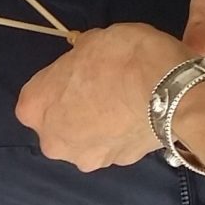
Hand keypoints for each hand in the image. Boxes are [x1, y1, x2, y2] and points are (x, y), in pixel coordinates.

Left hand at [16, 24, 188, 170]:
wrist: (170, 89)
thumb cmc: (121, 58)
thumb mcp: (91, 40)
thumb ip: (79, 55)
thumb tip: (84, 54)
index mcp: (34, 107)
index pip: (35, 98)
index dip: (57, 84)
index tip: (76, 73)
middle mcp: (53, 141)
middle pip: (58, 125)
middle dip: (75, 112)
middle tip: (100, 89)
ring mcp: (86, 158)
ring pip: (86, 140)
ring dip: (99, 127)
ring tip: (124, 103)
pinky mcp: (119, 164)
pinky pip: (114, 146)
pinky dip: (122, 134)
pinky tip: (139, 114)